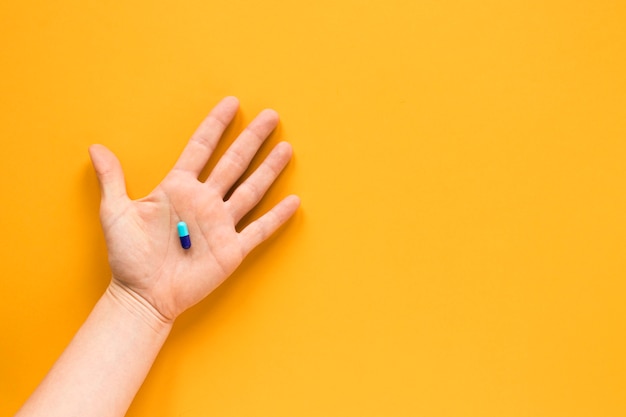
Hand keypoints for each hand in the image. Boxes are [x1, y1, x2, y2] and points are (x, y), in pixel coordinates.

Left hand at [88, 97, 299, 321]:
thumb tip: (96, 147)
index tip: (231, 103)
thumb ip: (112, 179)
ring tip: (285, 149)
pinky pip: (258, 229)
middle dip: (252, 139)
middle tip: (270, 116)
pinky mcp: (231, 250)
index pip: (201, 148)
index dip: (216, 125)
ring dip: (268, 170)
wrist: (142, 296)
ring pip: (250, 190)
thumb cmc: (128, 257)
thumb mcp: (115, 214)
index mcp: (178, 188)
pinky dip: (275, 217)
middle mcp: (204, 201)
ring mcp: (220, 225)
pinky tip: (292, 201)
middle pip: (233, 162)